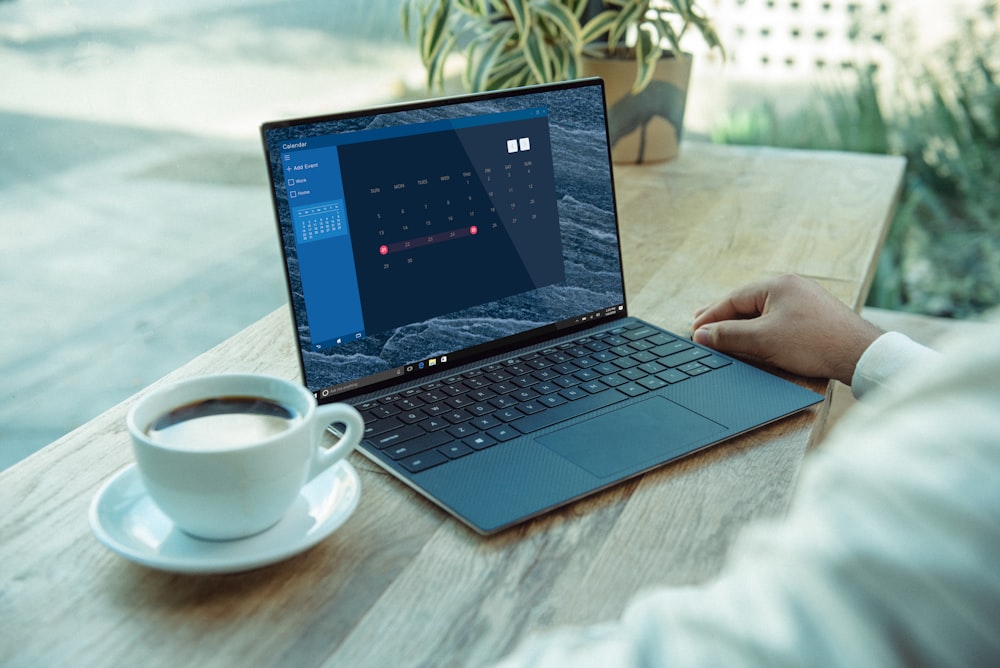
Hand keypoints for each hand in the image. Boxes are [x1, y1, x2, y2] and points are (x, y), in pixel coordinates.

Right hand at [691, 274, 882, 384]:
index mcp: (778, 284)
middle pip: (747, 302)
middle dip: (723, 317)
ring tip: (723, 333)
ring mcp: (805, 300)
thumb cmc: (814, 344)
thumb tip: (702, 335)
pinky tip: (755, 337)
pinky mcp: (815, 316)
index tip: (694, 330)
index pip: (733, 299)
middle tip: (700, 326)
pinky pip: (778, 318)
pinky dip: (761, 327)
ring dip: (741, 323)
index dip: (711, 316)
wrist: (859, 354)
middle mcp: (792, 286)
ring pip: (763, 311)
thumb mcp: (763, 340)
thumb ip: (728, 335)